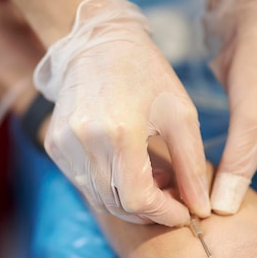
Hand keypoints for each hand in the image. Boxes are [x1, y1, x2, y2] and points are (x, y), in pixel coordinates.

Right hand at [34, 0, 210, 225]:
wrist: (98, 43)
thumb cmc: (146, 74)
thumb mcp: (180, 115)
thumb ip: (192, 166)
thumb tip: (202, 209)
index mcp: (120, 132)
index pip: (138, 199)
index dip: (163, 214)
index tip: (183, 213)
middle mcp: (85, 142)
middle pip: (117, 205)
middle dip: (148, 210)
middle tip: (170, 197)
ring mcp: (64, 145)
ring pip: (99, 199)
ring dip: (127, 201)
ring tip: (150, 178)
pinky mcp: (54, 146)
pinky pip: (83, 183)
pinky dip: (107, 187)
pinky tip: (126, 168)